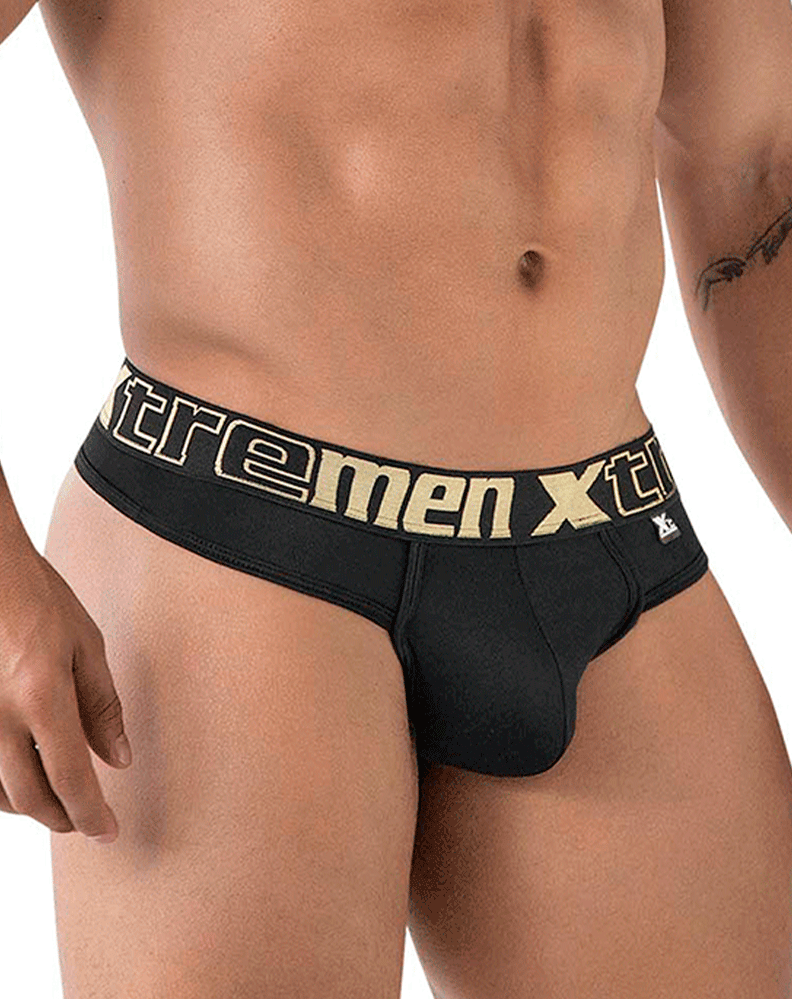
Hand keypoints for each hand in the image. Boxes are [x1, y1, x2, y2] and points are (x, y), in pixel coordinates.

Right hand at [0, 546, 130, 842]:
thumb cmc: (38, 599)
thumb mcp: (85, 645)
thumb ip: (101, 706)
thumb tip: (118, 759)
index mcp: (40, 696)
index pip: (69, 778)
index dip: (90, 813)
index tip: (108, 833)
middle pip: (30, 796)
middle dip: (62, 817)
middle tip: (87, 821)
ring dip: (30, 805)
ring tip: (59, 801)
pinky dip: (1, 786)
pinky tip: (20, 777)